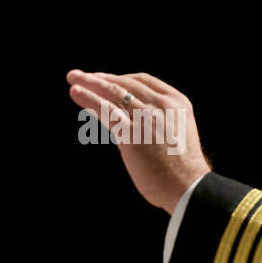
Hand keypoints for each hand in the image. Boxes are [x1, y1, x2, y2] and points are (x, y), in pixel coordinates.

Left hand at [67, 69, 211, 212]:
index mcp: (176, 102)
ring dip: (90, 84)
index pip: (142, 81)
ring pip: (114, 94)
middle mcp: (162, 105)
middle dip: (99, 78)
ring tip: (73, 79)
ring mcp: (147, 119)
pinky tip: (77, 94)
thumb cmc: (181, 166)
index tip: (103, 79)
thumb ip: (156, 118)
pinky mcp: (132, 135)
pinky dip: (89, 100)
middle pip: (125, 84)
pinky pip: (107, 112)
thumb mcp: (177, 130)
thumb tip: (120, 114)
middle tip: (78, 75)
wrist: (188, 187)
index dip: (120, 78)